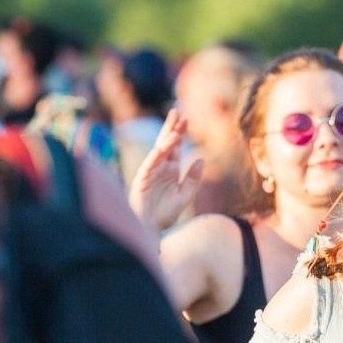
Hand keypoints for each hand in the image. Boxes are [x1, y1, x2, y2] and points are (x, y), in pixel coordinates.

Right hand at [128, 109, 202, 232]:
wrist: (151, 229)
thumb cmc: (165, 213)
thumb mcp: (185, 196)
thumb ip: (194, 179)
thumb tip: (201, 159)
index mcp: (171, 170)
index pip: (176, 147)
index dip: (180, 133)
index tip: (186, 119)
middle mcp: (160, 168)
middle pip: (165, 144)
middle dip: (171, 129)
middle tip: (177, 112)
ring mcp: (150, 173)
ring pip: (158, 153)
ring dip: (166, 142)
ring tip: (175, 131)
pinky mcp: (142, 182)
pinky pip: (148, 168)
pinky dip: (153, 159)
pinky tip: (159, 150)